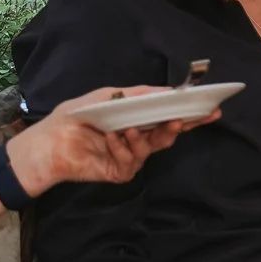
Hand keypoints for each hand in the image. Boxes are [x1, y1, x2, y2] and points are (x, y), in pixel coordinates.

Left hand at [13, 87, 215, 195]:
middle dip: (180, 126)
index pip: (169, 116)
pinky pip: (130, 161)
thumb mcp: (107, 96)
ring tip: (131, 128)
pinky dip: (121, 148)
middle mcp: (138, 138)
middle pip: (168, 134)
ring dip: (144, 137)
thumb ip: (137, 94)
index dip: (191, 113)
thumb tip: (165, 90)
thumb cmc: (76, 116)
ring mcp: (130, 156)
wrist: (49, 142)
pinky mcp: (119, 171)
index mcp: (138, 119)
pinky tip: (111, 138)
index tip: (211, 108)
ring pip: (152, 148)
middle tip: (184, 119)